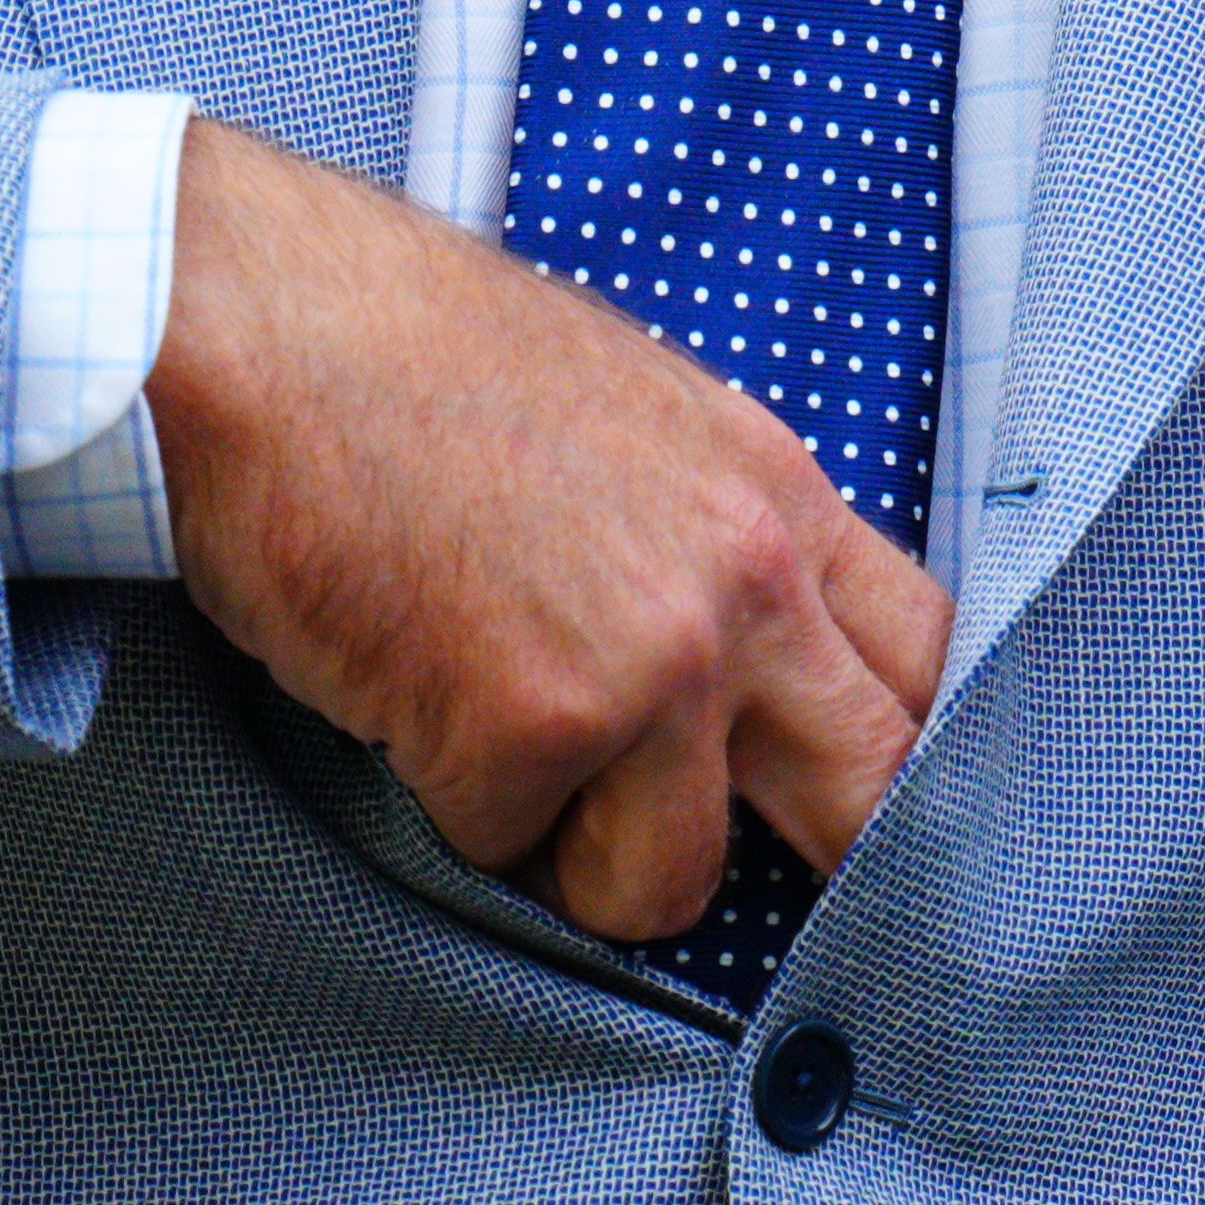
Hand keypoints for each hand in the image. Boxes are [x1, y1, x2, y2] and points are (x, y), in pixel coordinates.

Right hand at [145, 117, 950, 943]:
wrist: (267, 324)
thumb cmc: (412, 360)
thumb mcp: (630, 417)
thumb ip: (711, 538)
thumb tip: (744, 672)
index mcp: (773, 494)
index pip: (937, 663)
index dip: (906, 759)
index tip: (849, 808)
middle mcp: (743, 582)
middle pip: (874, 797)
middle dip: (808, 865)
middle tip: (707, 852)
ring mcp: (649, 662)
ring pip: (668, 880)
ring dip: (574, 849)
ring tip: (488, 729)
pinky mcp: (529, 729)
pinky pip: (508, 852)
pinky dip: (447, 805)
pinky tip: (404, 692)